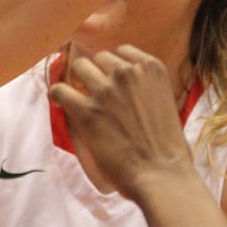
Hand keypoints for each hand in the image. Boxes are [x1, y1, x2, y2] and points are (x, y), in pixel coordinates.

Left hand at [47, 45, 195, 201]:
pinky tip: (63, 105)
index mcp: (151, 68)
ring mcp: (106, 90)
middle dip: (96, 73)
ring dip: (78, 82)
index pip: (122, 51)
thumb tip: (124, 88)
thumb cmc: (168, 147)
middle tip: (94, 93)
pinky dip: (59, 96)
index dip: (113, 67)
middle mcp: (128, 72)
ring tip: (79, 98)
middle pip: (99, 58)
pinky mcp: (87, 110)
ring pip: (79, 68)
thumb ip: (145, 87)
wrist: (162, 174)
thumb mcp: (165, 101)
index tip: (110, 79)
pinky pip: (60, 90)